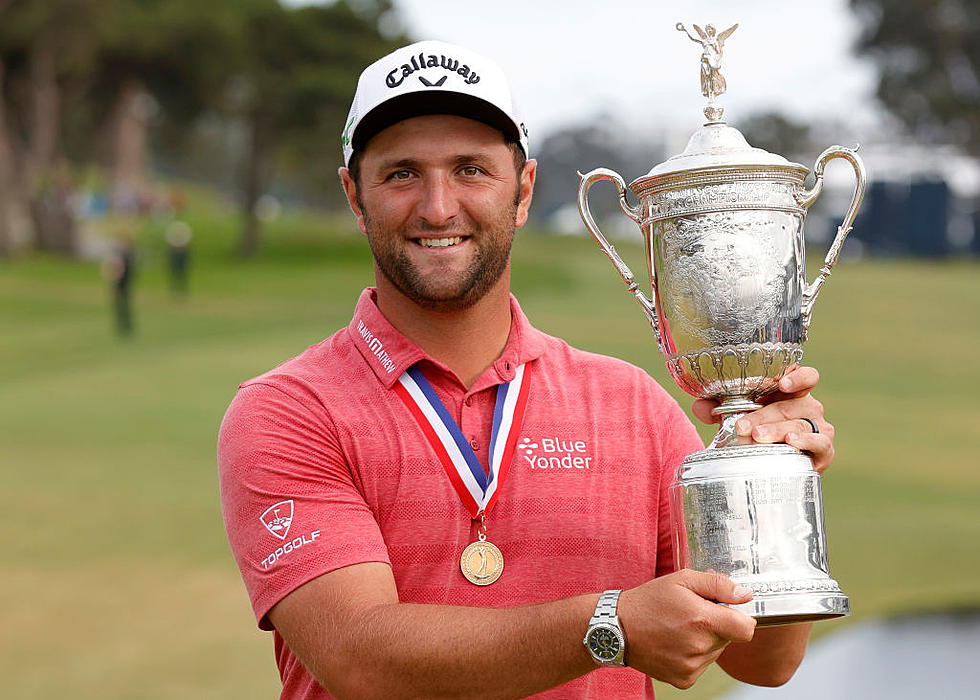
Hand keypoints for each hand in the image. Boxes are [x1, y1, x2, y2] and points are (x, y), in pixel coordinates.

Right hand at [618, 570, 755, 688]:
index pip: (746, 628)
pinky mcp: (684, 679)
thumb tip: (745, 595)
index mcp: (703, 620)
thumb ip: (717, 584)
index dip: (741, 618)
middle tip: (693, 613)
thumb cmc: (648, 601)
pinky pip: (701, 665)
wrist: (617, 628)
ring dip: (705, 640)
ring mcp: (691, 667)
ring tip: (680, 628)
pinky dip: (694, 654)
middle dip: (718, 625)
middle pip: (730, 639)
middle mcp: (699, 647)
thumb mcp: (681, 580)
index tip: (730, 612)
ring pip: (715, 652)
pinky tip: (675, 642)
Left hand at [692, 365, 835, 472]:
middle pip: (790, 405)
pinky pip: (819, 443)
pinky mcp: (824, 450)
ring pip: (800, 424)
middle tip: (742, 426)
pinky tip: (791, 441)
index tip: (781, 383)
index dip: (797, 377)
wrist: (775, 467)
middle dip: (763, 415)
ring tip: (757, 436)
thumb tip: (700, 406)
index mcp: (791, 393)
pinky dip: (806, 442)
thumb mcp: (737, 417)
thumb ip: (718, 408)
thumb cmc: (757, 433)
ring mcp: (819, 428)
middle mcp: (808, 407)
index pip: (805, 376)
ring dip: (776, 430)